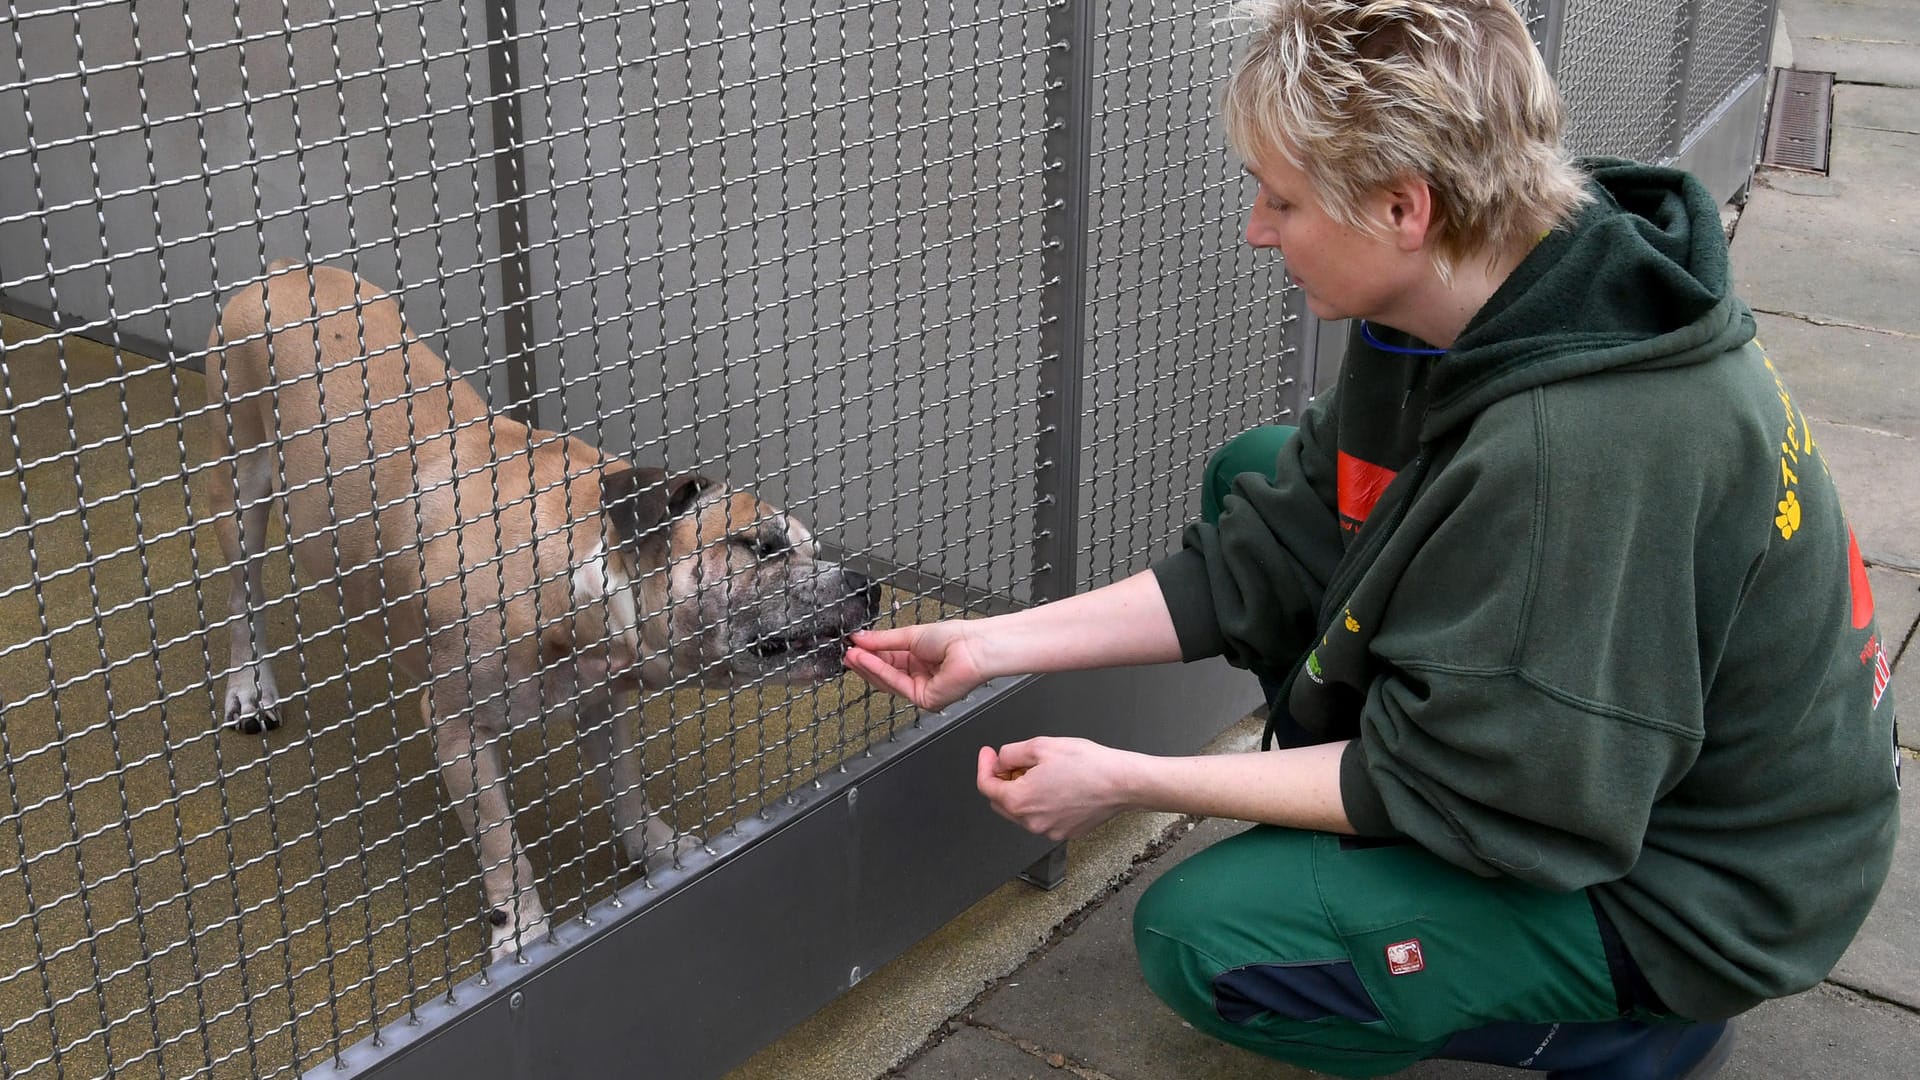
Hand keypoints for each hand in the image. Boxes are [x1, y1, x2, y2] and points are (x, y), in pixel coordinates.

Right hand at [843, 621, 991, 710]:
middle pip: (886, 674)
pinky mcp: (925, 700)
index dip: (870, 655)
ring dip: (868, 667)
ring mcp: (922, 690)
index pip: (888, 661)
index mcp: (919, 660)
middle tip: (847, 652)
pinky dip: (880, 672)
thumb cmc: (955, 638)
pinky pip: (897, 685)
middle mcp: (920, 677)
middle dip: (865, 663)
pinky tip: (866, 660)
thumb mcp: (911, 635)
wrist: (974, 646)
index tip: (852, 646)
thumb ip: (883, 640)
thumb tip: (860, 638)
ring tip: (852, 655)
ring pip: (888, 681)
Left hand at [976, 737, 1137, 841]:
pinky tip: (1055, 786)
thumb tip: (1000, 761)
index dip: (985, 766)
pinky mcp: (1065, 832)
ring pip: (1022, 812)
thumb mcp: (1041, 746)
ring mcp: (1048, 830)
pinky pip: (1042, 818)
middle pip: (1001, 803)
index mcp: (1020, 800)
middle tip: (1013, 762)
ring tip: (1040, 772)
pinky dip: (1040, 803)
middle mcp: (1031, 822)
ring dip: (1022, 793)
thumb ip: (1011, 753)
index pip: (986, 786)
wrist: (1121, 783)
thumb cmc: (1088, 765)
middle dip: (1002, 781)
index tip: (989, 754)